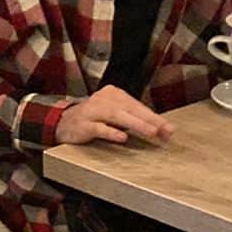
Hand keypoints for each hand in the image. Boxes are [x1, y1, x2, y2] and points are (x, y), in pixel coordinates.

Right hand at [56, 86, 173, 146]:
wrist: (62, 123)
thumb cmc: (93, 119)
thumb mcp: (114, 115)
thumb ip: (134, 119)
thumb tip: (161, 130)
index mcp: (113, 94)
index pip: (137, 105)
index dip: (154, 117)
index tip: (168, 129)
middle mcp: (103, 99)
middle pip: (130, 109)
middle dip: (150, 120)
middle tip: (165, 130)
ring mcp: (92, 111)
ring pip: (117, 116)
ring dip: (136, 124)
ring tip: (151, 132)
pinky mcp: (83, 125)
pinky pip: (99, 128)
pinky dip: (111, 132)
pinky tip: (122, 138)